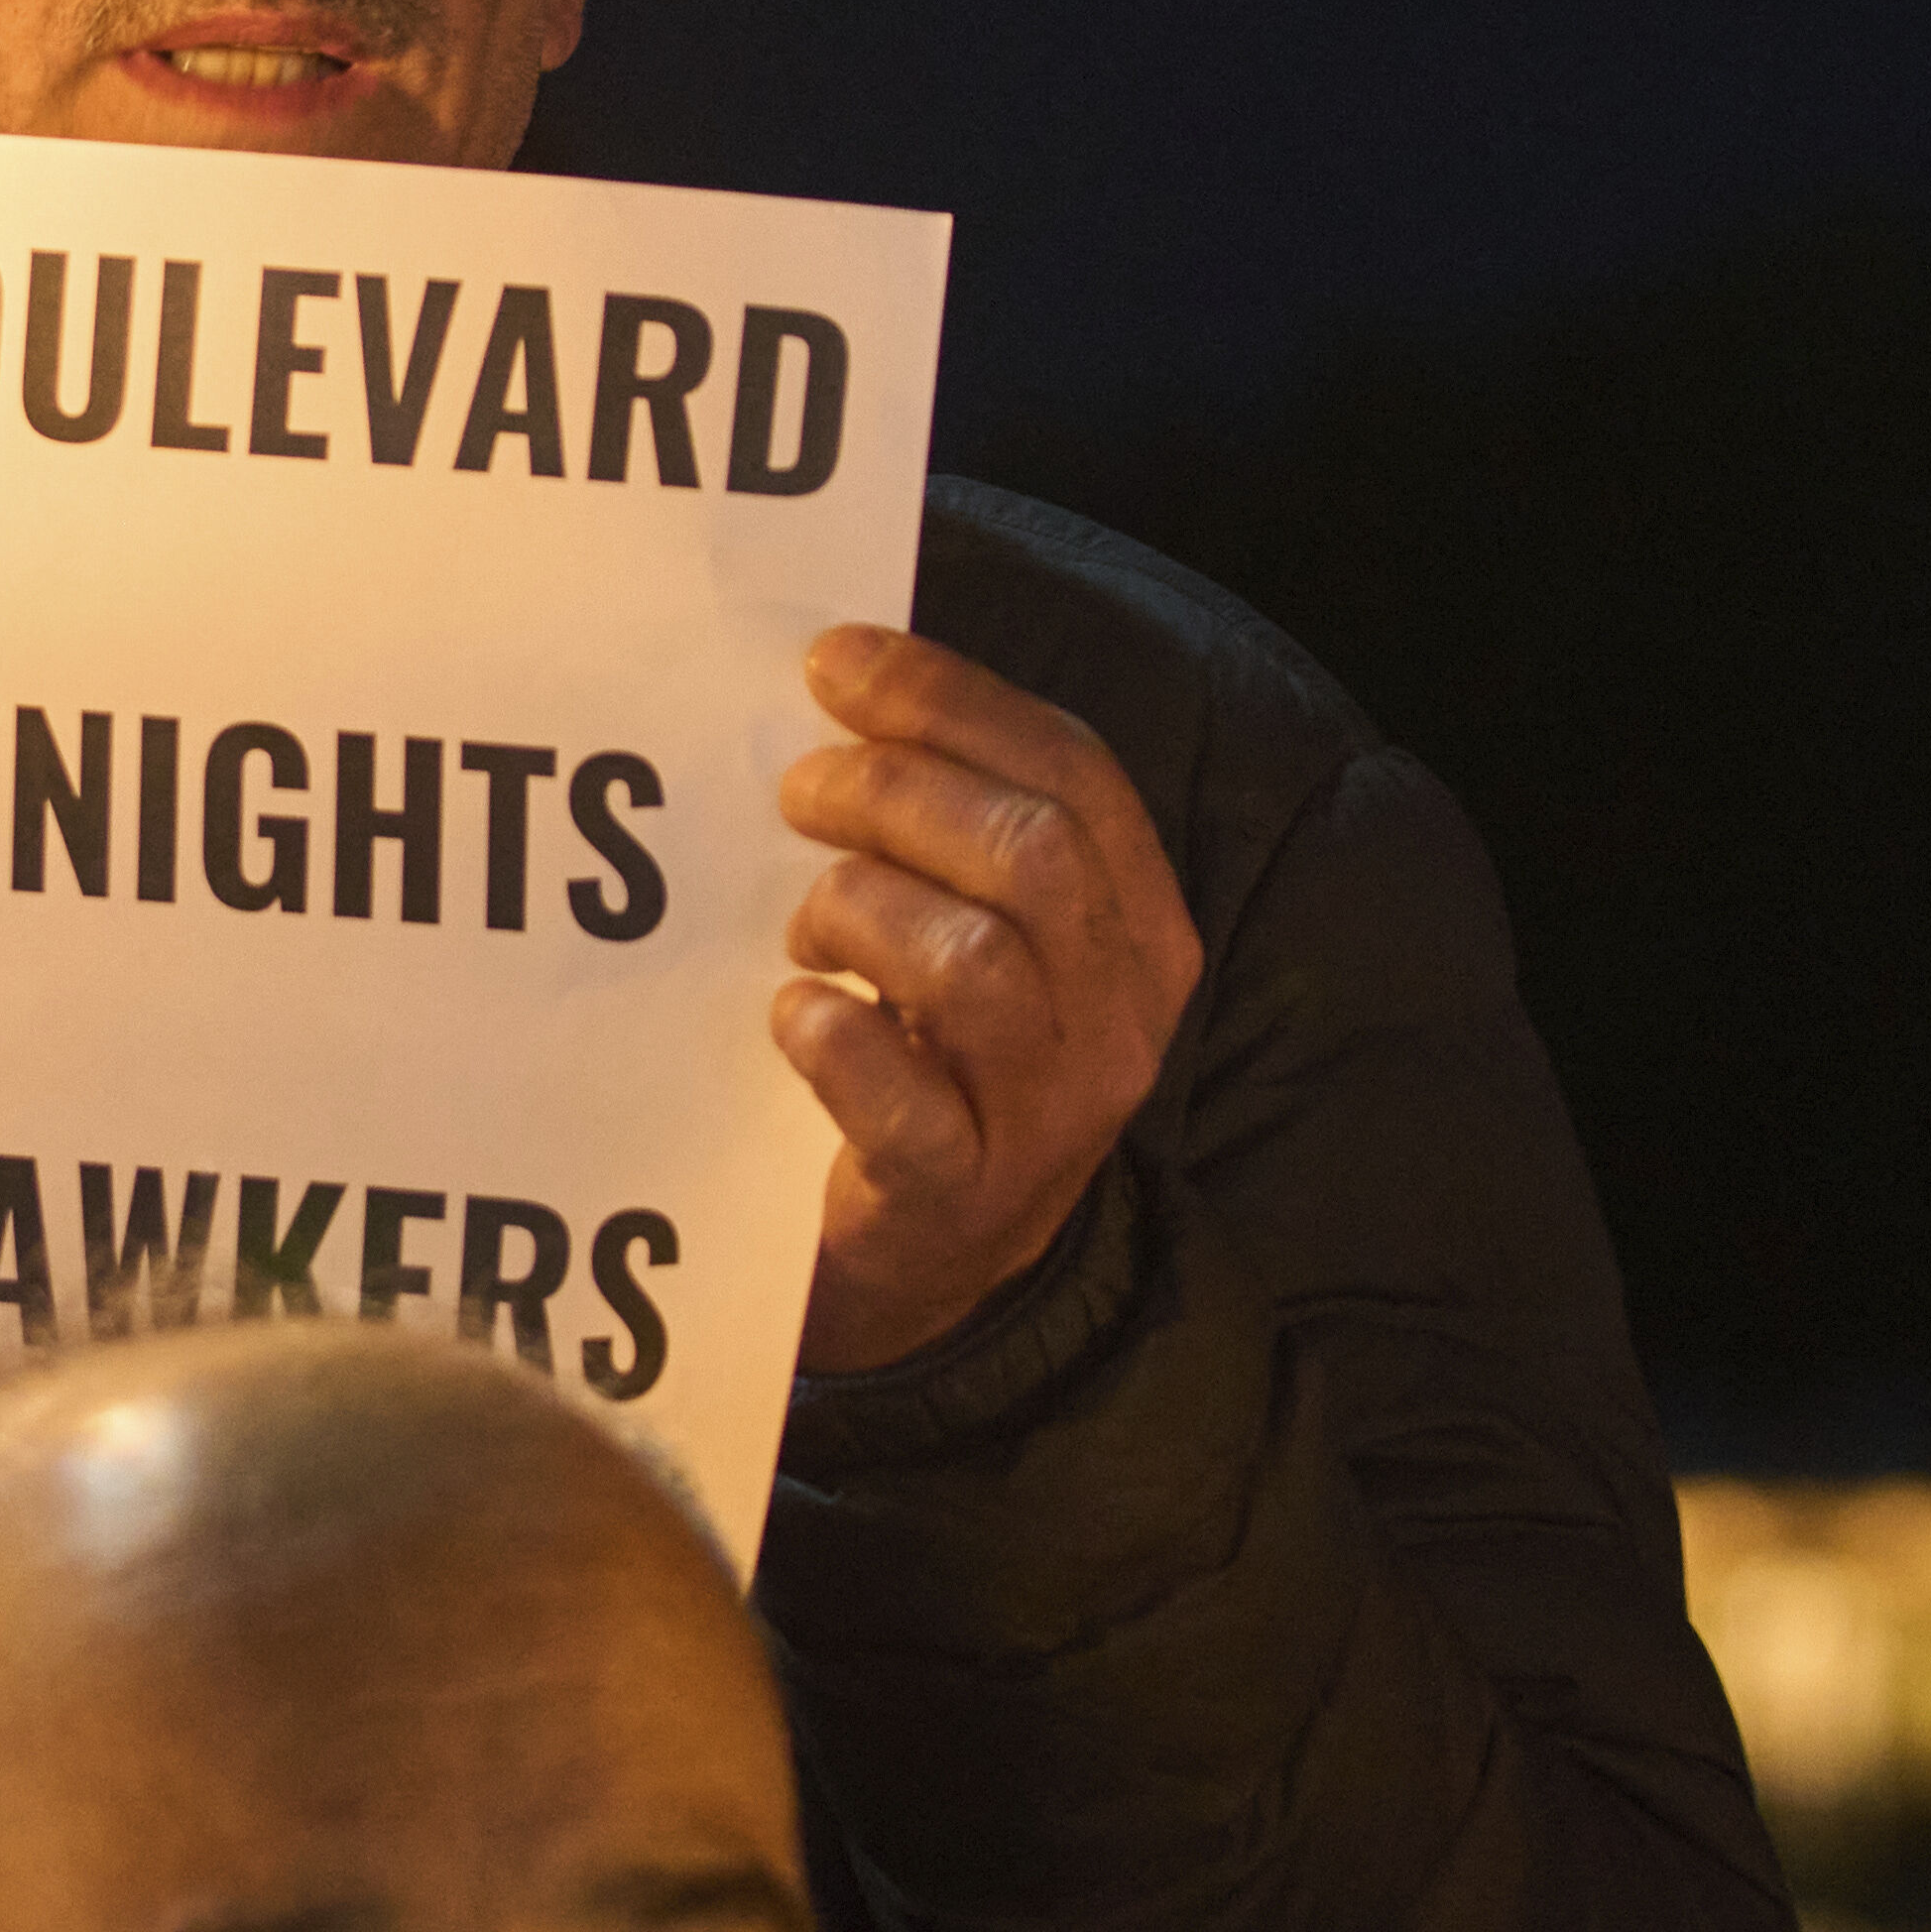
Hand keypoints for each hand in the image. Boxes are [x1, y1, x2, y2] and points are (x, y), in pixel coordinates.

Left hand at [773, 623, 1197, 1369]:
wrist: (931, 1270)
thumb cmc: (935, 1064)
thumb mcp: (974, 935)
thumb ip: (946, 829)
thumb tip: (842, 679)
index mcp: (1136, 926)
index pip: (1072, 773)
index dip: (951, 702)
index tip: (834, 661)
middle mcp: (1116, 1014)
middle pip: (1028, 853)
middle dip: (894, 794)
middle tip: (796, 793)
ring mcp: (1047, 1112)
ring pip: (973, 962)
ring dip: (859, 911)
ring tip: (803, 928)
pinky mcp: (957, 1194)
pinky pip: (905, 1102)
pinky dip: (834, 1040)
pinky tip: (794, 1014)